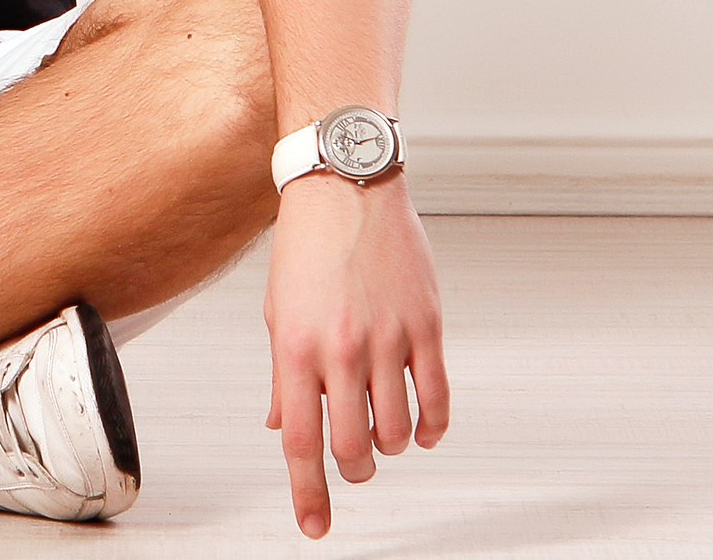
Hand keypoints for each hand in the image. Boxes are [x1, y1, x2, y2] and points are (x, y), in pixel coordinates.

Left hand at [263, 174, 449, 538]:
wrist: (344, 185)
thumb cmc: (304, 247)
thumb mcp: (276, 312)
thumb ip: (284, 376)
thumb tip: (284, 427)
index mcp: (294, 348)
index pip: (301, 442)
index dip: (309, 493)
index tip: (316, 527)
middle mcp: (340, 348)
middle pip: (352, 446)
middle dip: (353, 471)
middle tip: (355, 467)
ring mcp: (388, 337)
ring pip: (397, 429)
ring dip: (390, 446)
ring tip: (382, 435)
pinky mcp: (427, 324)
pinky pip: (436, 397)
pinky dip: (431, 426)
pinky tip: (423, 430)